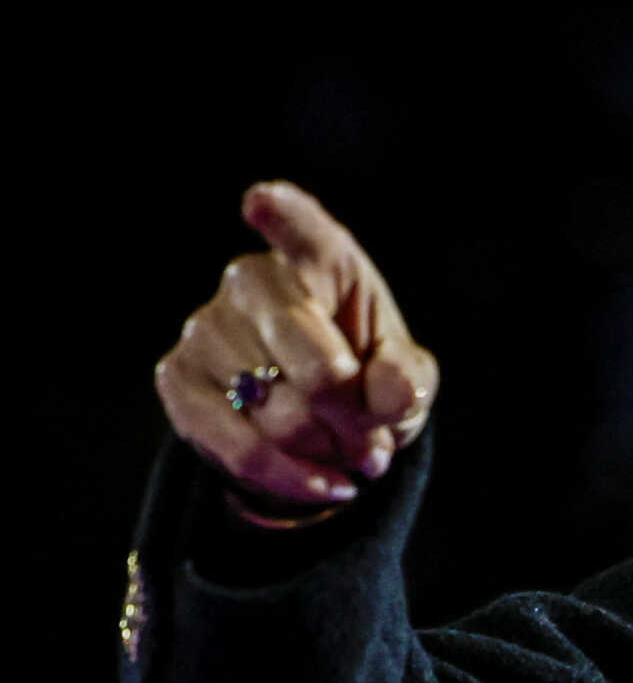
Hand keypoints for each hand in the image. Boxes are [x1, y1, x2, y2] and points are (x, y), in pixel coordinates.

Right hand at [155, 182, 440, 507]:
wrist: (317, 421)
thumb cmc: (366, 374)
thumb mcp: (405, 374)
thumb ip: (406, 379)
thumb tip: (388, 395)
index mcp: (320, 258)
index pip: (299, 228)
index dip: (282, 216)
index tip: (260, 201)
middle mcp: (251, 281)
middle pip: (317, 367)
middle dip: (358, 421)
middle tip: (376, 439)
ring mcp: (205, 327)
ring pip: (280, 416)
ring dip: (329, 451)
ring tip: (349, 452)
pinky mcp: (176, 379)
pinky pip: (240, 447)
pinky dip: (292, 477)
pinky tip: (324, 482)